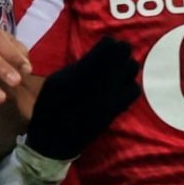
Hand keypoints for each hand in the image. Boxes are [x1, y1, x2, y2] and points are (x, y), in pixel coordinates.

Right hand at [24, 37, 140, 160]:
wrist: (54, 141)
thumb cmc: (49, 108)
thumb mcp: (55, 82)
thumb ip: (77, 67)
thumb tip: (97, 55)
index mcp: (79, 73)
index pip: (108, 47)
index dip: (110, 42)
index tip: (106, 44)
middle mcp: (98, 84)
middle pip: (124, 55)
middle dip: (121, 51)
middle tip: (115, 54)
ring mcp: (109, 98)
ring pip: (132, 70)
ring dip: (127, 66)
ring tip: (118, 71)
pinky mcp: (115, 110)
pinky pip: (134, 91)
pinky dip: (130, 85)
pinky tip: (120, 88)